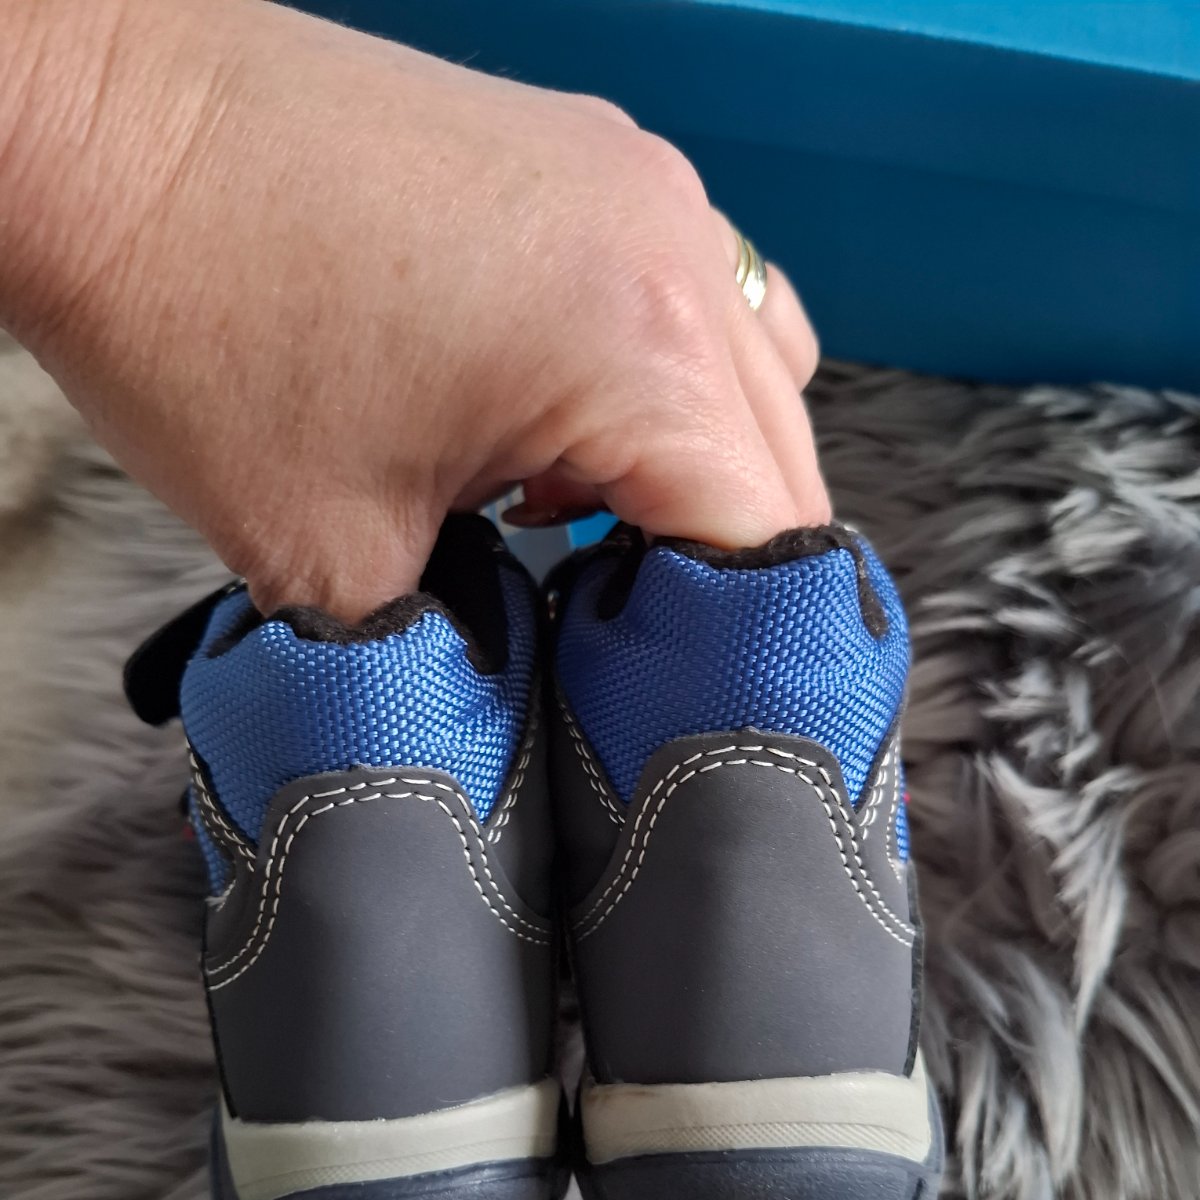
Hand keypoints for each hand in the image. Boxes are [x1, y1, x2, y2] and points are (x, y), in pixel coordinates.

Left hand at [1, 0, 828, 619]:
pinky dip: (655, 380)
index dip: (725, 649)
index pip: (765, 539)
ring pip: (749, 374)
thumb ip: (462, 651)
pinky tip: (559, 419)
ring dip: (692, 467)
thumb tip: (508, 694)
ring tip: (581, 517)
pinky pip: (688, 297)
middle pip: (778, 458)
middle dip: (708, 564)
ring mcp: (635, 185)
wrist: (107, 128)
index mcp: (639, 345)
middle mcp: (670, 246)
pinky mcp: (587, 161)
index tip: (663, 701)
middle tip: (620, 636)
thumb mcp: (334, 559)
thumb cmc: (191, 303)